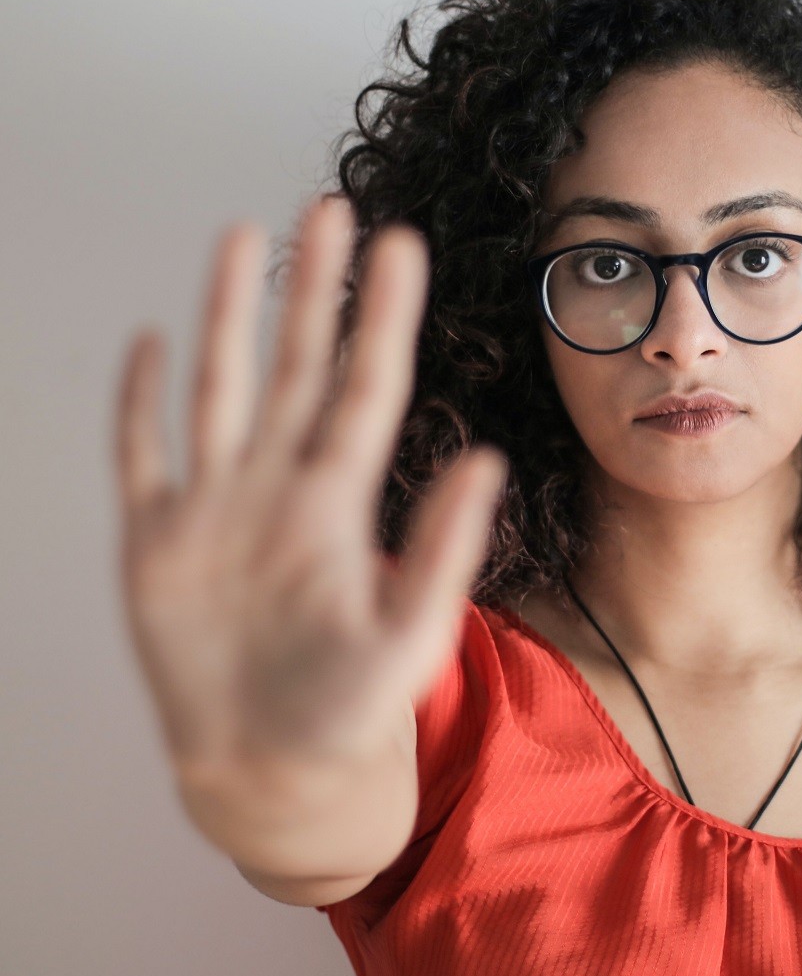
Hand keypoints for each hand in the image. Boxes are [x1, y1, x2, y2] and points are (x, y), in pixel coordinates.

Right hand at [113, 195, 507, 782]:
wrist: (272, 768)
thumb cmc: (349, 708)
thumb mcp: (410, 632)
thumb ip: (442, 548)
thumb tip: (486, 461)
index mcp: (340, 500)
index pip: (366, 385)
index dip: (381, 315)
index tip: (401, 245)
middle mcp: (279, 486)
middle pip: (297, 365)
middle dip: (313, 288)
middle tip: (333, 207)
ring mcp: (215, 508)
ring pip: (222, 388)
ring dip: (229, 315)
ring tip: (243, 239)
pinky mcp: (155, 544)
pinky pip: (143, 457)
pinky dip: (141, 404)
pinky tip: (152, 343)